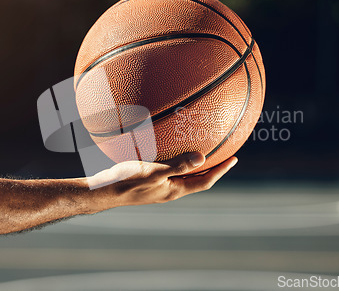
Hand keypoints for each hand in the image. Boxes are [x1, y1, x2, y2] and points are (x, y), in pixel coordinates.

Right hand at [88, 153, 237, 209]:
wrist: (104, 191)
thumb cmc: (127, 181)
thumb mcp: (153, 172)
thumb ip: (177, 165)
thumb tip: (203, 158)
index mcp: (175, 190)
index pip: (205, 182)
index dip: (221, 171)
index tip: (234, 159)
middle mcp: (170, 190)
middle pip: (198, 180)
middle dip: (213, 168)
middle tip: (225, 154)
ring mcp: (159, 187)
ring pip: (184, 175)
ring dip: (196, 165)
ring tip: (203, 149)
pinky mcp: (149, 181)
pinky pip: (170, 169)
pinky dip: (177, 160)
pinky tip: (170, 147)